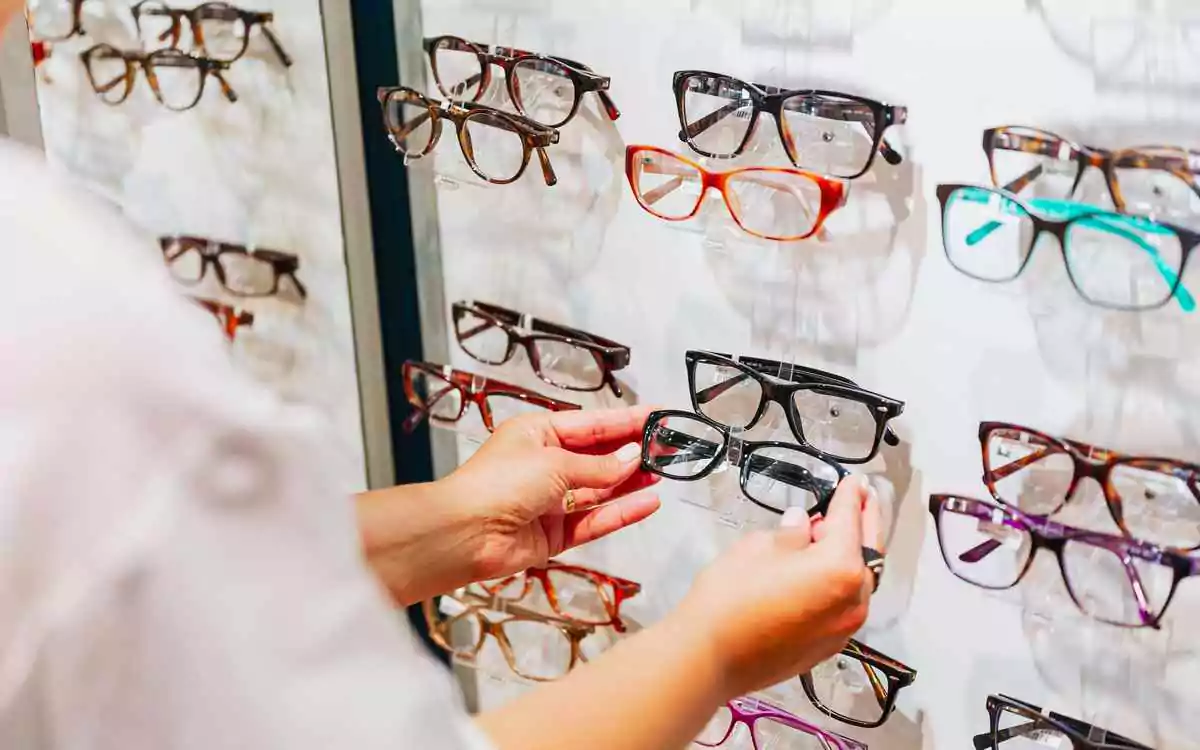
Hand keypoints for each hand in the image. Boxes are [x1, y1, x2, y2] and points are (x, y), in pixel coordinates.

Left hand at [447, 405, 661, 580]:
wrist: (464, 534)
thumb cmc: (494, 484)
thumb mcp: (554, 462)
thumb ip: (599, 465)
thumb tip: (633, 457)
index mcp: (537, 434)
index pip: (591, 425)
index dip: (625, 421)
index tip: (656, 415)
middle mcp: (544, 465)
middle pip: (598, 457)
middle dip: (633, 452)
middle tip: (667, 447)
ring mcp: (550, 501)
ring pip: (600, 489)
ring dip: (631, 482)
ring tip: (663, 472)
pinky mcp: (554, 533)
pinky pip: (595, 520)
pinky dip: (621, 512)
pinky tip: (647, 502)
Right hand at [669, 475, 883, 700]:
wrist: (711, 656)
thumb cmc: (730, 595)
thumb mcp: (758, 547)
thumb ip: (791, 534)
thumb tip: (804, 525)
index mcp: (840, 566)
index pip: (848, 520)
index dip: (850, 496)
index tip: (855, 480)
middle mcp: (854, 599)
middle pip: (867, 551)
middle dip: (867, 521)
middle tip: (866, 496)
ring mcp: (845, 627)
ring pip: (860, 581)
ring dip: (855, 553)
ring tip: (841, 531)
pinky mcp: (830, 645)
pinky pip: (846, 603)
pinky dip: (843, 581)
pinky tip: (825, 570)